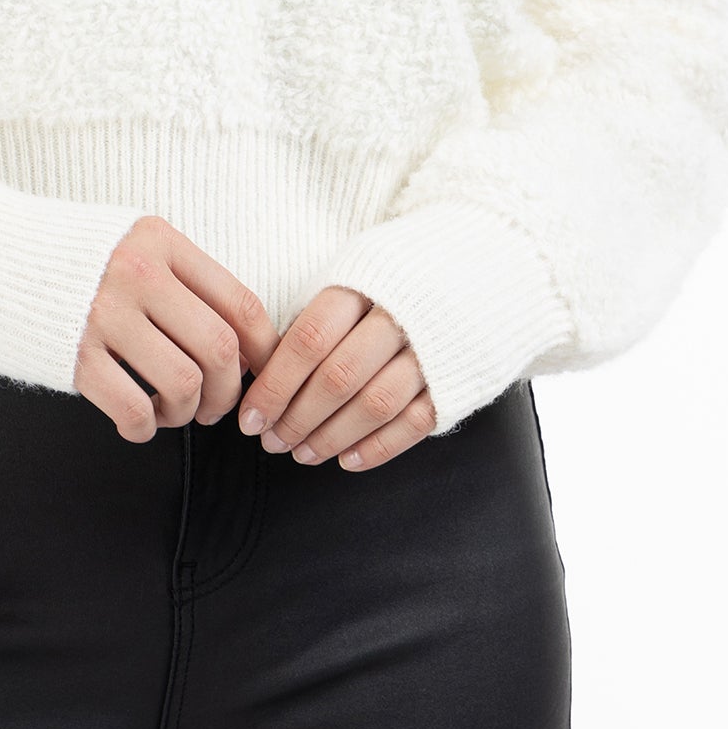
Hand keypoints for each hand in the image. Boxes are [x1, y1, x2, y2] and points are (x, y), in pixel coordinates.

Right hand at [74, 216, 278, 442]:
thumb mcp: (130, 243)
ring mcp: (102, 313)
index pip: (239, 303)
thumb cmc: (69, 259)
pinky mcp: (71, 353)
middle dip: (227, 392)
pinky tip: (136, 421)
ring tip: (170, 411)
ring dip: (185, 411)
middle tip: (214, 407)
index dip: (262, 350)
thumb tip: (240, 341)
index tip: (259, 374)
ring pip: (182, 382)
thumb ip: (179, 278)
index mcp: (160, 242)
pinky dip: (144, 427)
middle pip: (218, 348)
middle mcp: (137, 272)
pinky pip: (132, 408)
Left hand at [236, 286, 436, 470]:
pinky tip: (348, 460)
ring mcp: (431, 350)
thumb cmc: (394, 278)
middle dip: (298, 418)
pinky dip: (379, 447)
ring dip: (332, 437)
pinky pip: (415, 422)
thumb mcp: (352, 276)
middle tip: (273, 442)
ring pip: (375, 405)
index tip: (251, 418)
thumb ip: (313, 317)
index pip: (309, 341)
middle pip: (339, 378)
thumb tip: (261, 367)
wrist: (476, 268)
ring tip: (304, 454)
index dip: (276, 385)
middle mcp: (400, 315)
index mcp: (363, 283)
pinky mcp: (456, 378)